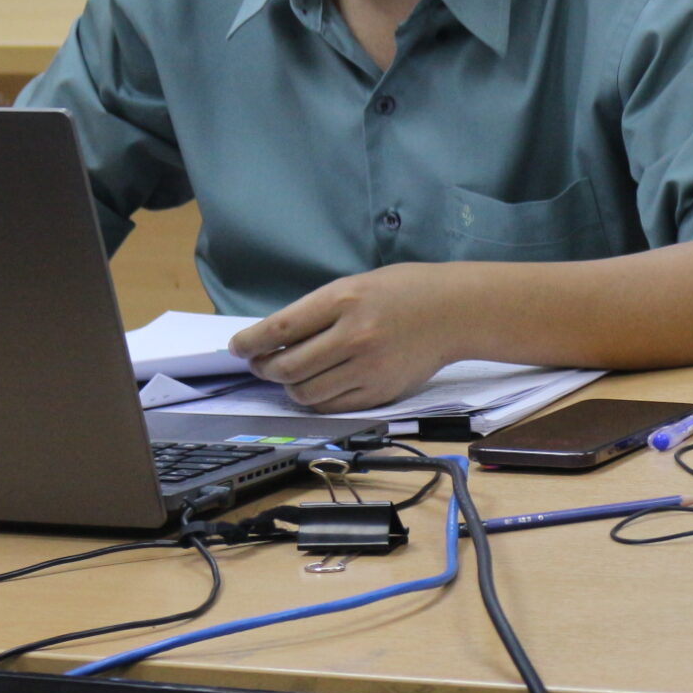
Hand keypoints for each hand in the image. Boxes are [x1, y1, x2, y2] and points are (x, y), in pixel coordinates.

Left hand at [229, 263, 464, 413]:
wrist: (455, 311)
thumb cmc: (404, 291)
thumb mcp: (356, 285)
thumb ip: (318, 311)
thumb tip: (274, 339)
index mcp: (345, 299)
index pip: (281, 327)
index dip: (250, 342)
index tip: (237, 348)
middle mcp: (354, 335)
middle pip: (288, 366)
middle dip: (265, 368)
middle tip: (261, 364)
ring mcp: (369, 367)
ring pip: (306, 392)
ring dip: (288, 387)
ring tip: (289, 377)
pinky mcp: (381, 392)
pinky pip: (333, 406)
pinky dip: (315, 400)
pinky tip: (315, 387)